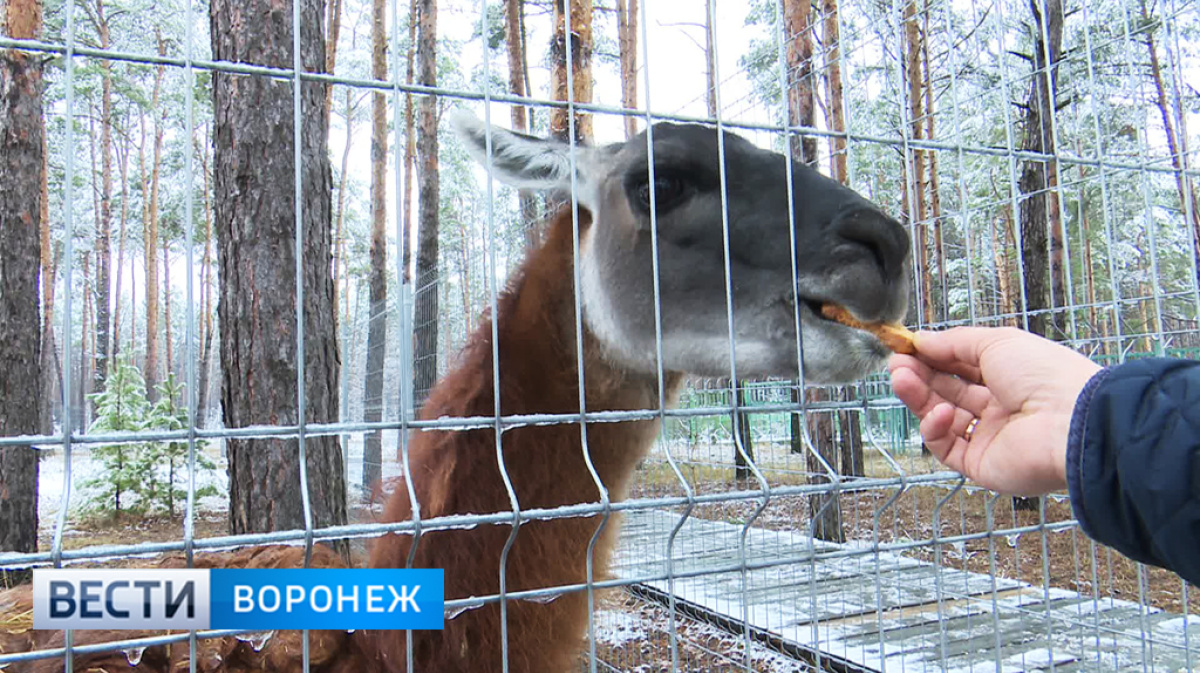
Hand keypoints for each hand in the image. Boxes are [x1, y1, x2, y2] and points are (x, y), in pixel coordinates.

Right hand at [888, 327, 1100, 495]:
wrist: (1070, 423)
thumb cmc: (1044, 374)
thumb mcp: (997, 342)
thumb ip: (954, 342)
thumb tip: (921, 339)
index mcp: (1008, 377)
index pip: (961, 367)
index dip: (933, 357)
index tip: (905, 347)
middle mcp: (999, 408)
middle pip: (947, 392)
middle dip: (919, 375)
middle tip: (895, 364)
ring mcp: (989, 438)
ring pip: (941, 418)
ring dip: (919, 398)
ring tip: (901, 379)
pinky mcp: (980, 465)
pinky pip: (946, 447)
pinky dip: (936, 428)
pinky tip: (941, 413)